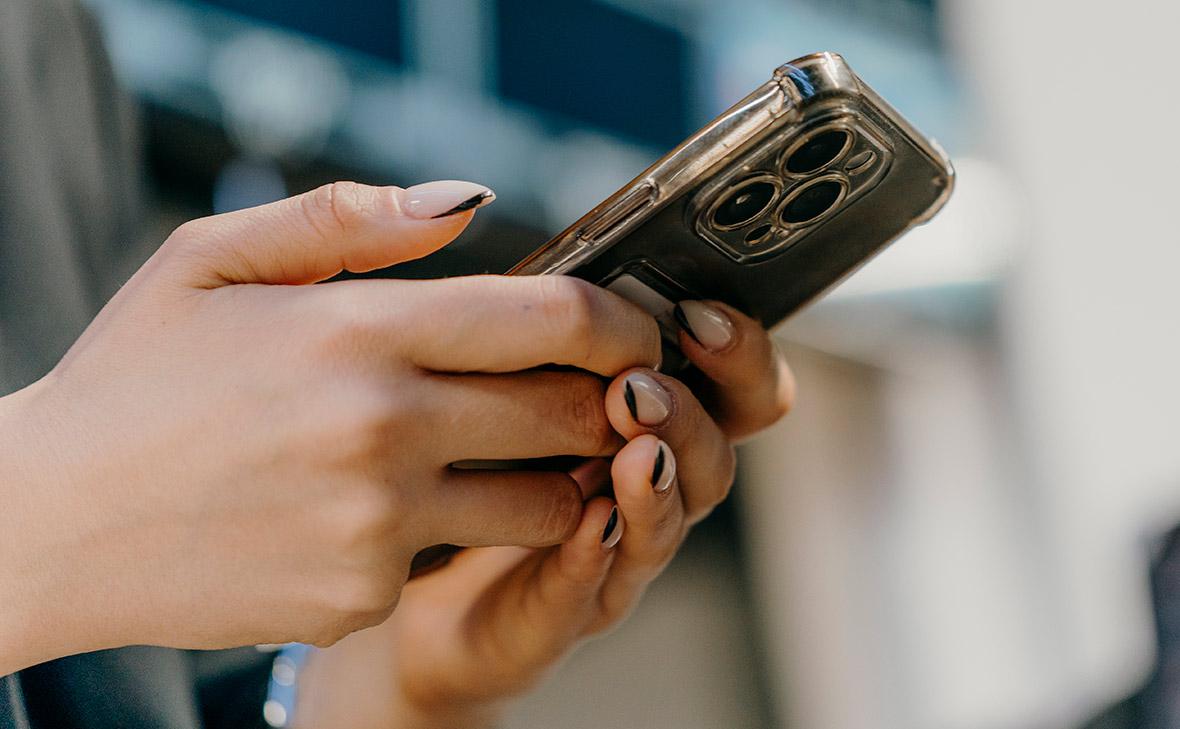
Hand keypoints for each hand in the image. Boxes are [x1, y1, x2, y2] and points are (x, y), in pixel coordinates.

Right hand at [0, 180, 661, 674]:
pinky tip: (376, 513)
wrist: (49, 523)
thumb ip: (348, 220)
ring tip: (496, 457)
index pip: (552, 318)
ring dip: (549, 480)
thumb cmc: (133, 381)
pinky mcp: (363, 594)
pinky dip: (444, 537)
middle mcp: (384, 427)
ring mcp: (379, 523)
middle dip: (605, 405)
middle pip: (572, 415)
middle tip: (596, 396)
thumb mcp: (211, 261)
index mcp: (357, 329)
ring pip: (543, 504)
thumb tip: (470, 202)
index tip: (638, 331)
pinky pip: (452, 560)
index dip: (622, 324)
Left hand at [293, 301, 792, 728]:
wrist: (371, 569)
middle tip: (648, 382)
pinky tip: (591, 522)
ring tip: (639, 445)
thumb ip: (460, 283)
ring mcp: (606, 547)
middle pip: (720, 442)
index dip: (734, 344)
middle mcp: (636, 474)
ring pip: (671, 515)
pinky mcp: (555, 609)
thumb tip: (462, 199)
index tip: (700, 310)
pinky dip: (598, 555)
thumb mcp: (442, 352)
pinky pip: (592, 588)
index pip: (726, 374)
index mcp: (628, 407)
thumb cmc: (414, 444)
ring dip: (663, 477)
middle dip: (698, 407)